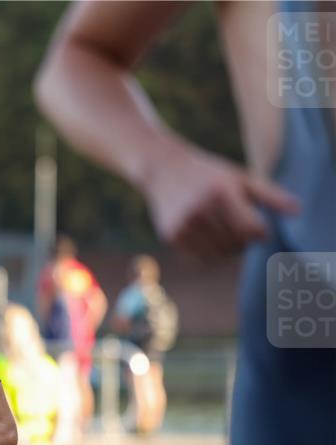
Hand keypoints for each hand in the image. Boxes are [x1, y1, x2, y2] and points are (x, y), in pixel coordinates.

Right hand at [142, 145, 298, 259]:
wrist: (163, 168)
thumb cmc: (208, 173)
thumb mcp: (240, 177)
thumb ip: (270, 195)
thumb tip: (298, 211)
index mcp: (221, 193)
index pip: (252, 230)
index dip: (260, 232)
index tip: (256, 226)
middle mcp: (200, 210)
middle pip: (235, 244)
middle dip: (243, 240)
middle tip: (237, 227)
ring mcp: (183, 224)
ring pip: (218, 254)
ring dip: (226, 248)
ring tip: (223, 232)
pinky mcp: (171, 235)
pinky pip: (199, 258)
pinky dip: (208, 252)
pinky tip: (206, 236)